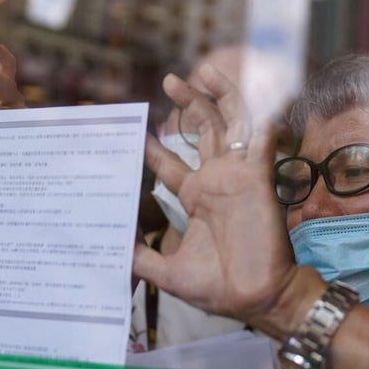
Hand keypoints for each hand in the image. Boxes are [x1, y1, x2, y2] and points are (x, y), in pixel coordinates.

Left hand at [133, 65, 319, 338]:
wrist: (256, 298)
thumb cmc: (218, 288)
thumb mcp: (168, 274)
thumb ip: (141, 258)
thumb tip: (108, 250)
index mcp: (196, 197)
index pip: (169, 161)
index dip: (152, 144)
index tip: (131, 126)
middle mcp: (217, 180)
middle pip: (201, 129)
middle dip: (188, 102)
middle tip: (169, 80)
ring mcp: (238, 176)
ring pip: (231, 124)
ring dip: (219, 96)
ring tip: (203, 70)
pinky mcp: (258, 179)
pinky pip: (261, 142)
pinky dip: (260, 119)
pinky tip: (255, 97)